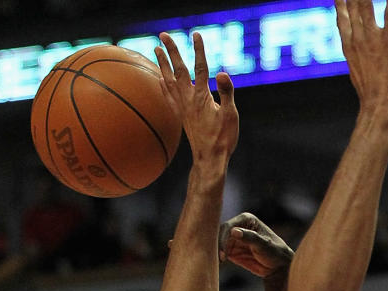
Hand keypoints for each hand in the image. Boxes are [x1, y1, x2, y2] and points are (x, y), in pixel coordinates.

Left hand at [155, 31, 237, 175]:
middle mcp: (189, 99)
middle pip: (179, 70)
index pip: (200, 67)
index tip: (196, 34)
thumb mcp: (231, 114)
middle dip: (171, 51)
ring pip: (170, 80)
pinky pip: (169, 97)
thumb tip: (221, 73)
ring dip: (163, 64)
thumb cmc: (223, 139)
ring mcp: (183, 108)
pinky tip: (159, 79)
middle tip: (163, 35)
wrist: (210, 160)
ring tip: (156, 49)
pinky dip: (163, 85)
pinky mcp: (181, 116)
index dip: (198, 50)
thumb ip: (226, 92)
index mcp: (202, 97)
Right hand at [219, 213, 293, 279]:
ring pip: (218, 244)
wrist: (278, 267)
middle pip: (220, 234)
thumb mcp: (264, 244)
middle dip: (216, 246)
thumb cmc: (275, 251)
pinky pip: (221, 253)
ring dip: (215, 253)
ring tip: (216, 264)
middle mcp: (237, 227)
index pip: (229, 227)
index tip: (223, 254)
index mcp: (245, 219)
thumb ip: (250, 237)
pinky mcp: (231, 251)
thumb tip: (233, 231)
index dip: (223, 239)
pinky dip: (217, 259)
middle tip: (217, 261)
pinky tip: (217, 266)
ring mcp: (233, 239)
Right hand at [335, 0, 387, 115]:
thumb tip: (354, 51)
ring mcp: (371, 38)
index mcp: (348, 45)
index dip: (340, 1)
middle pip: (352, 4)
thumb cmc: (370, 93)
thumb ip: (355, 54)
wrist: (378, 105)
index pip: (341, 15)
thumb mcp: (356, 70)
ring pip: (365, 5)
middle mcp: (357, 38)